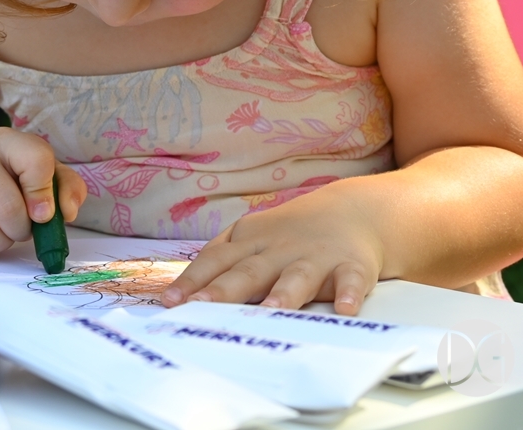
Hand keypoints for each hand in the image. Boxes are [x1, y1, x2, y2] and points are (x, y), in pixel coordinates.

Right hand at [0, 128, 85, 256]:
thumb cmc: (5, 171)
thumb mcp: (39, 167)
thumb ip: (65, 186)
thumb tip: (66, 213)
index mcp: (7, 141)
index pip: (35, 162)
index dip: (45, 194)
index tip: (44, 212)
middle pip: (7, 208)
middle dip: (23, 229)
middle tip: (23, 226)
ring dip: (3, 241)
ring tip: (4, 230)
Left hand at [162, 184, 383, 314]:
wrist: (353, 211)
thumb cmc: (291, 234)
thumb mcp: (251, 237)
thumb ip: (221, 262)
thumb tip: (179, 295)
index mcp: (250, 244)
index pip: (215, 261)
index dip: (192, 280)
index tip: (169, 302)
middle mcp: (279, 251)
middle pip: (248, 271)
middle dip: (224, 290)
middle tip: (201, 308)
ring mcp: (315, 257)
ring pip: (297, 277)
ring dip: (284, 294)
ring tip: (272, 312)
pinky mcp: (351, 266)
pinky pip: (352, 280)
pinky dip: (350, 293)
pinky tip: (346, 310)